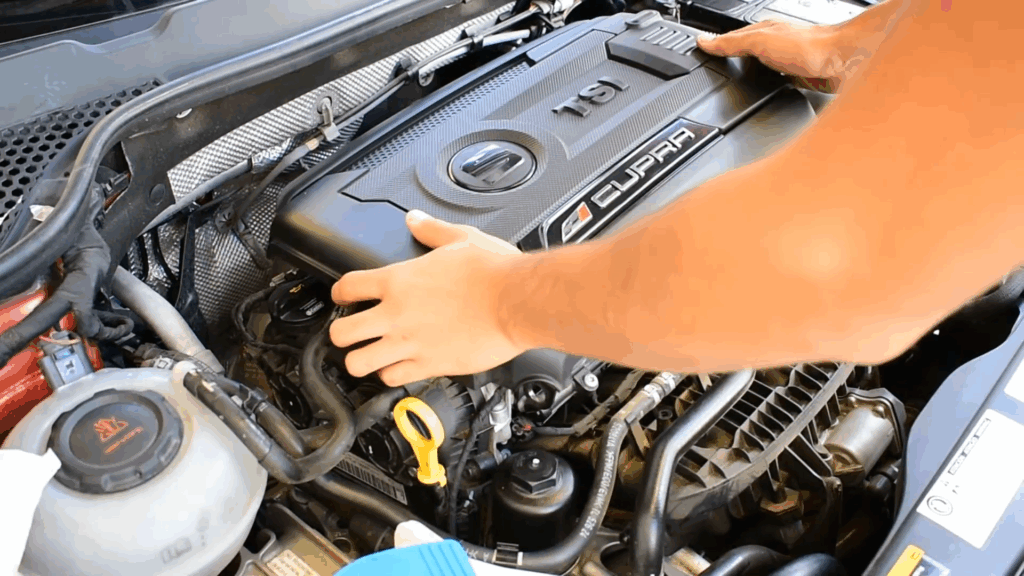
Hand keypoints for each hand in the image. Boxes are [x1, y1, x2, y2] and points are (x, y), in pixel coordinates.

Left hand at [329, 210, 526, 385]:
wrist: (516, 301)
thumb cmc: (494, 272)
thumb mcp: (460, 239)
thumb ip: (431, 230)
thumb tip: (416, 220)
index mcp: (399, 280)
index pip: (347, 287)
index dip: (339, 292)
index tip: (344, 296)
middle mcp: (397, 314)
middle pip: (341, 333)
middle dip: (341, 334)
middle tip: (351, 331)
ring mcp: (410, 342)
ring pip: (358, 363)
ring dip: (360, 359)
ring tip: (368, 355)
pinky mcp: (428, 364)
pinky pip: (392, 378)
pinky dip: (391, 374)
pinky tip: (399, 367)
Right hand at [697, 21, 851, 92]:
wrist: (842, 63)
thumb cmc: (809, 47)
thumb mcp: (760, 41)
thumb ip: (732, 43)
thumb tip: (704, 41)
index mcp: (763, 31)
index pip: (730, 38)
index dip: (714, 44)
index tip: (698, 49)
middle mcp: (774, 44)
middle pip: (744, 52)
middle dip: (729, 58)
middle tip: (712, 63)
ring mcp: (785, 62)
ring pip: (759, 67)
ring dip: (747, 72)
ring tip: (732, 78)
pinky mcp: (796, 78)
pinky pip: (773, 82)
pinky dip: (763, 86)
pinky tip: (761, 91)